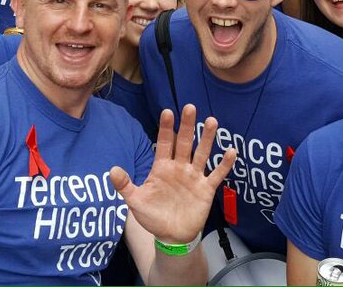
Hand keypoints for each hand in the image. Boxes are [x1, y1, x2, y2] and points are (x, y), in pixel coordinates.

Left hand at [111, 105, 235, 244]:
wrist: (171, 235)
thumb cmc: (152, 216)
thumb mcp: (136, 201)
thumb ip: (125, 185)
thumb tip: (112, 170)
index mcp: (162, 167)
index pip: (165, 143)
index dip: (166, 129)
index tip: (167, 112)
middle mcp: (179, 167)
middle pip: (185, 143)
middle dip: (187, 126)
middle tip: (190, 107)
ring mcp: (194, 176)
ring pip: (202, 153)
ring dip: (207, 139)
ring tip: (211, 121)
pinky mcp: (206, 189)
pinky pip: (217, 174)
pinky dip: (224, 164)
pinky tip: (231, 151)